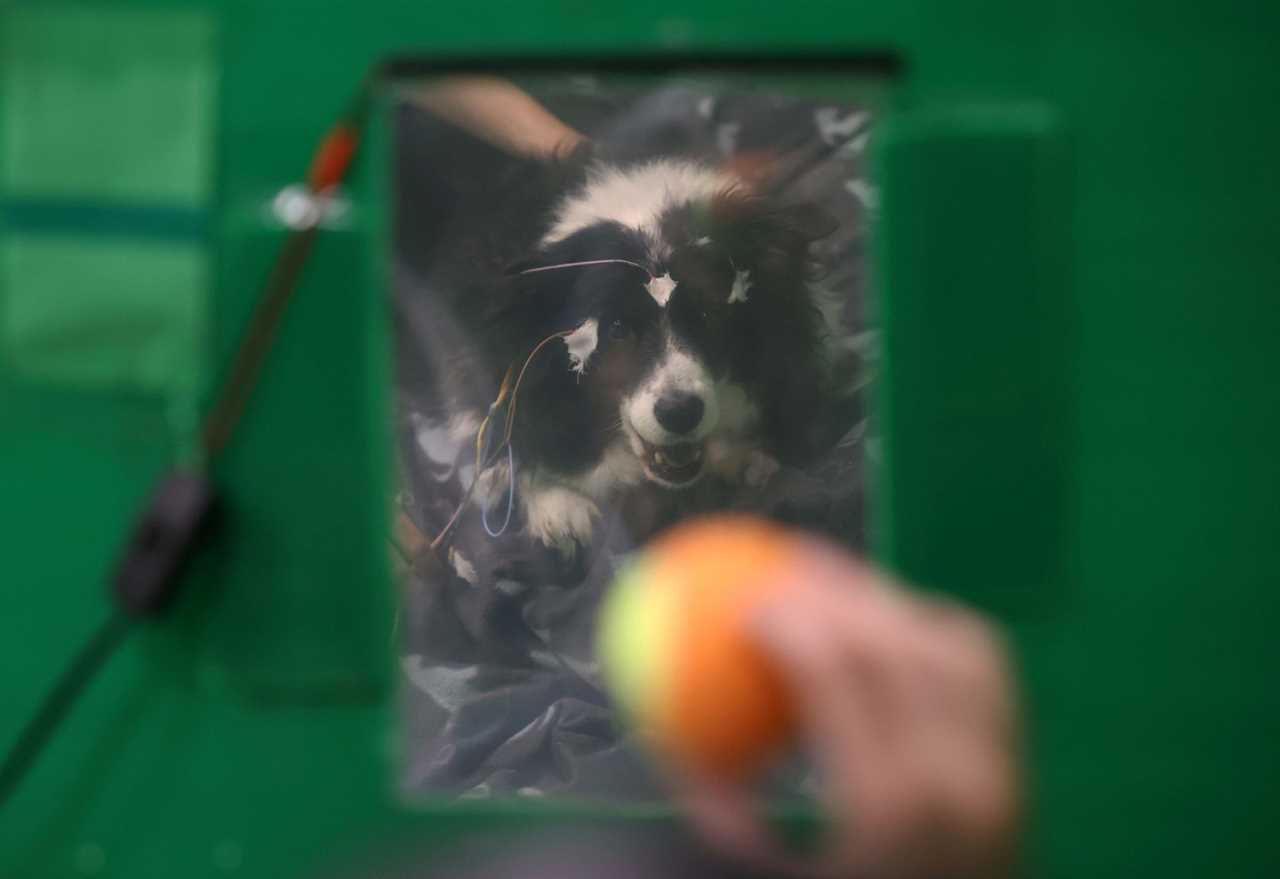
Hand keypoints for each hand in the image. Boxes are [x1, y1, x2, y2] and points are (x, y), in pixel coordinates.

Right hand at [681, 539, 1021, 878]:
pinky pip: (981, 663)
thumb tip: (661, 725)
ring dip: (889, 601)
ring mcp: (999, 763)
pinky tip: (891, 617)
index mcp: (884, 803)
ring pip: (950, 640)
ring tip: (836, 577)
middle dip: (834, 590)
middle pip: (895, 643)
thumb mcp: (767, 873)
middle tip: (787, 566)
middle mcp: (953, 773)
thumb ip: (714, 803)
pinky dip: (934, 628)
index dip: (791, 622)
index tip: (748, 606)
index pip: (837, 674)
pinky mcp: (1020, 758)